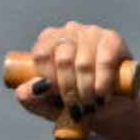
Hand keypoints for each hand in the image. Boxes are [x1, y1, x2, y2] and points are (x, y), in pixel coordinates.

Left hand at [14, 21, 135, 126]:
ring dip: (86, 91)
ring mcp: (92, 33)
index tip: (56, 97)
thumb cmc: (75, 102)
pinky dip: (102, 84)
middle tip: (75, 108)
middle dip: (68, 90)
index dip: (48, 79)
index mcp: (48, 41)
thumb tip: (26, 90)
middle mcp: (69, 31)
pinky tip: (102, 97)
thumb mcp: (48, 105)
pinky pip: (105, 62)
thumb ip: (31, 99)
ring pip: (83, 63)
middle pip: (63, 59)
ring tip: (89, 106)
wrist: (110, 108)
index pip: (41, 54)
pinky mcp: (113, 40)